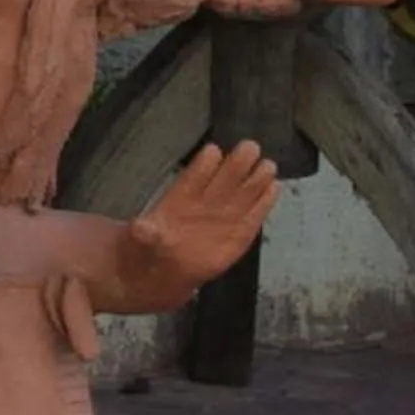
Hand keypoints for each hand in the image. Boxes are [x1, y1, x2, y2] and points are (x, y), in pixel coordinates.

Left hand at [126, 140, 278, 283]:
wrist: (164, 268)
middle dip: (236, 164)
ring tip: (268, 165)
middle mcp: (206, 201)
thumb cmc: (151, 245)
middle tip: (250, 146)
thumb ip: (146, 233)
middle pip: (223, 178)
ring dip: (255, 180)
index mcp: (181, 197)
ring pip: (242, 193)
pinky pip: (253, 216)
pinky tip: (274, 188)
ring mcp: (224, 216)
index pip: (194, 176)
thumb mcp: (142, 240)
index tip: (212, 152)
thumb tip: (140, 228)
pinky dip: (263, 203)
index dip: (203, 165)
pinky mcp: (239, 234)